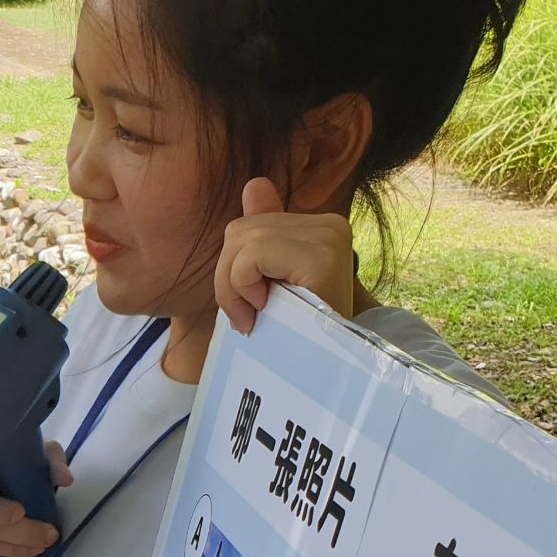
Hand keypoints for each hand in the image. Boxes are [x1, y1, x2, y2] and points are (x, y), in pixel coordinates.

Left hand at [215, 177, 357, 336]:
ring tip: (256, 315)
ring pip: (240, 240)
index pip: (249, 225)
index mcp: (317, 227)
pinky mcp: (322, 256)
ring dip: (233, 287)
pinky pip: (252, 254)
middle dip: (228, 279)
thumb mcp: (269, 284)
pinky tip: (265, 308)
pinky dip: (243, 285)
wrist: (322, 371)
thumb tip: (253, 185)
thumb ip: (260, 238)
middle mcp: (328, 224)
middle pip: (239, 231)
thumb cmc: (294, 333)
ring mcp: (328, 236)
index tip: (252, 301)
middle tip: (247, 315)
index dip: (235, 267)